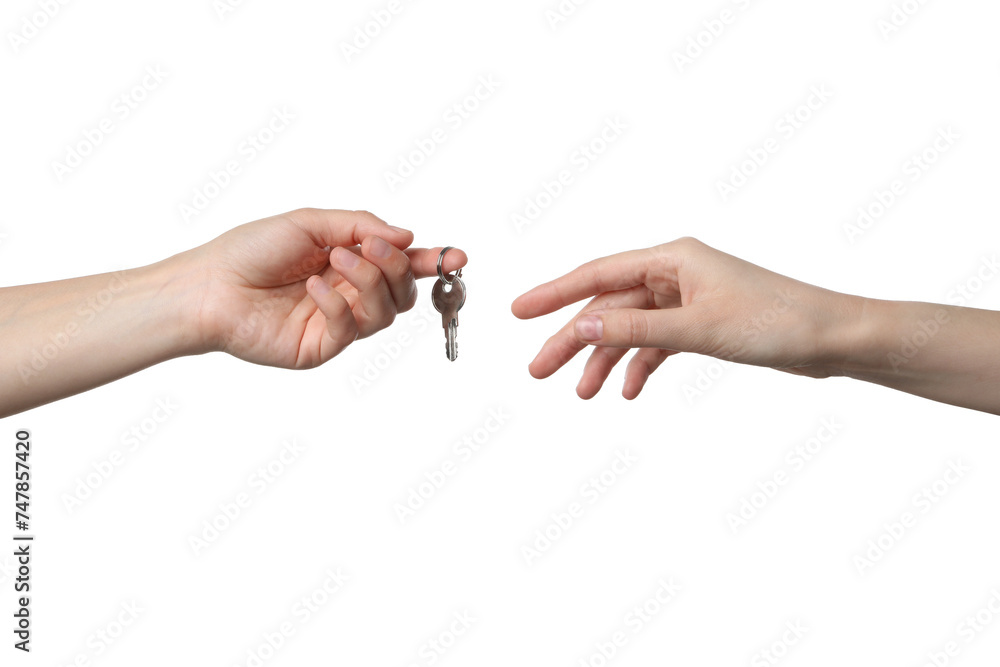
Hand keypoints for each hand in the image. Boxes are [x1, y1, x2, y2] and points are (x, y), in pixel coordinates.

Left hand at [187, 208, 466, 367]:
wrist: (207, 286)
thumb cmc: (249, 250)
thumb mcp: (310, 222)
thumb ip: (361, 226)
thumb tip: (408, 236)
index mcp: (348, 262)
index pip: (401, 265)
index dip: (431, 262)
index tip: (457, 256)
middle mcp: (348, 294)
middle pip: (402, 292)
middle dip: (397, 268)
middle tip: (371, 248)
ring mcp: (337, 323)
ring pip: (385, 312)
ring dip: (370, 281)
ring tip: (337, 261)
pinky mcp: (322, 347)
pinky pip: (352, 329)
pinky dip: (338, 303)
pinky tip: (311, 287)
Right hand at [511, 237, 859, 398]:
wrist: (833, 339)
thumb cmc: (777, 321)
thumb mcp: (699, 329)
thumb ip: (637, 331)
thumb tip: (582, 329)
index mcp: (672, 258)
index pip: (598, 273)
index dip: (554, 294)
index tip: (518, 312)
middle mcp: (675, 273)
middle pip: (608, 305)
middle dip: (573, 340)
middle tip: (539, 371)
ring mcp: (687, 299)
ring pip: (630, 329)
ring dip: (605, 360)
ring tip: (583, 394)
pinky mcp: (701, 324)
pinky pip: (656, 344)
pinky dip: (640, 366)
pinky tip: (630, 390)